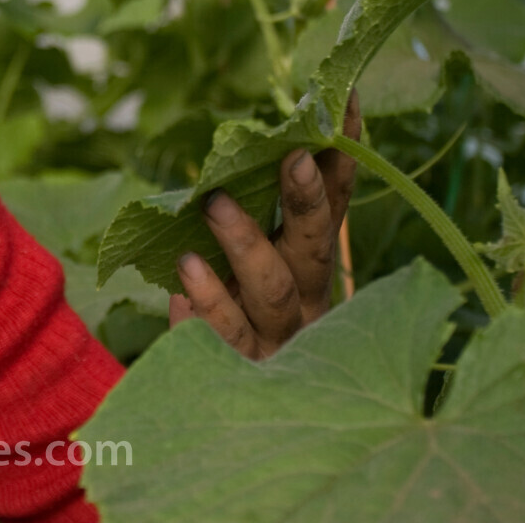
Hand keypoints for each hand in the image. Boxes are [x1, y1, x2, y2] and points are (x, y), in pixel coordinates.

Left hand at [168, 91, 359, 358]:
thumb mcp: (255, 259)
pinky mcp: (243, 371)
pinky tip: (180, 282)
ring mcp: (279, 340)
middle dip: (305, 201)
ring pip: (269, 291)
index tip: (345, 105)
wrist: (250, 418)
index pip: (336, 206)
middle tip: (291, 155)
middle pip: (311, 248)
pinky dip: (204, 306)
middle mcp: (307, 301)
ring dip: (245, 244)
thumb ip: (254, 212)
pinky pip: (224, 337)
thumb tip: (244, 139)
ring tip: (212, 205)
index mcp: (313, 267)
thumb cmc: (242, 315)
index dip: (343, 159)